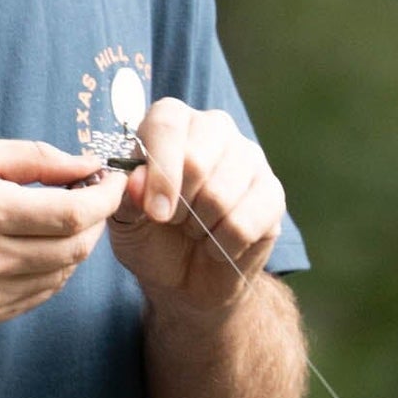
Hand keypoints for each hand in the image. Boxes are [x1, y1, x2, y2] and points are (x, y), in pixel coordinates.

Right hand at [0, 137, 126, 326]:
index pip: (72, 214)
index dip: (104, 197)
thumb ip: (30, 158)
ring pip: (60, 275)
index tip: (113, 179)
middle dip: (96, 220)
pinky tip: (38, 244)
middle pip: (74, 249)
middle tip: (92, 194)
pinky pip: (37, 295)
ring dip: (75, 245)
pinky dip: (52, 270)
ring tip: (64, 216)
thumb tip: (83, 163)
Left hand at [107, 100, 284, 312]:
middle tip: (173, 220)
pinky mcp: (272, 192)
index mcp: (172, 119)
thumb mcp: (124, 220)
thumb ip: (125, 198)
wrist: (188, 278)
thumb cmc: (151, 236)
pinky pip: (244, 223)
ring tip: (195, 227)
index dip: (159, 171)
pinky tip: (218, 241)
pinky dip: (223, 244)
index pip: (167, 124)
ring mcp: (248, 157)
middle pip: (195, 161)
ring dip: (200, 227)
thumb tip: (136, 181)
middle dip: (178, 206)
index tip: (154, 212)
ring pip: (220, 195)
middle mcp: (213, 127)